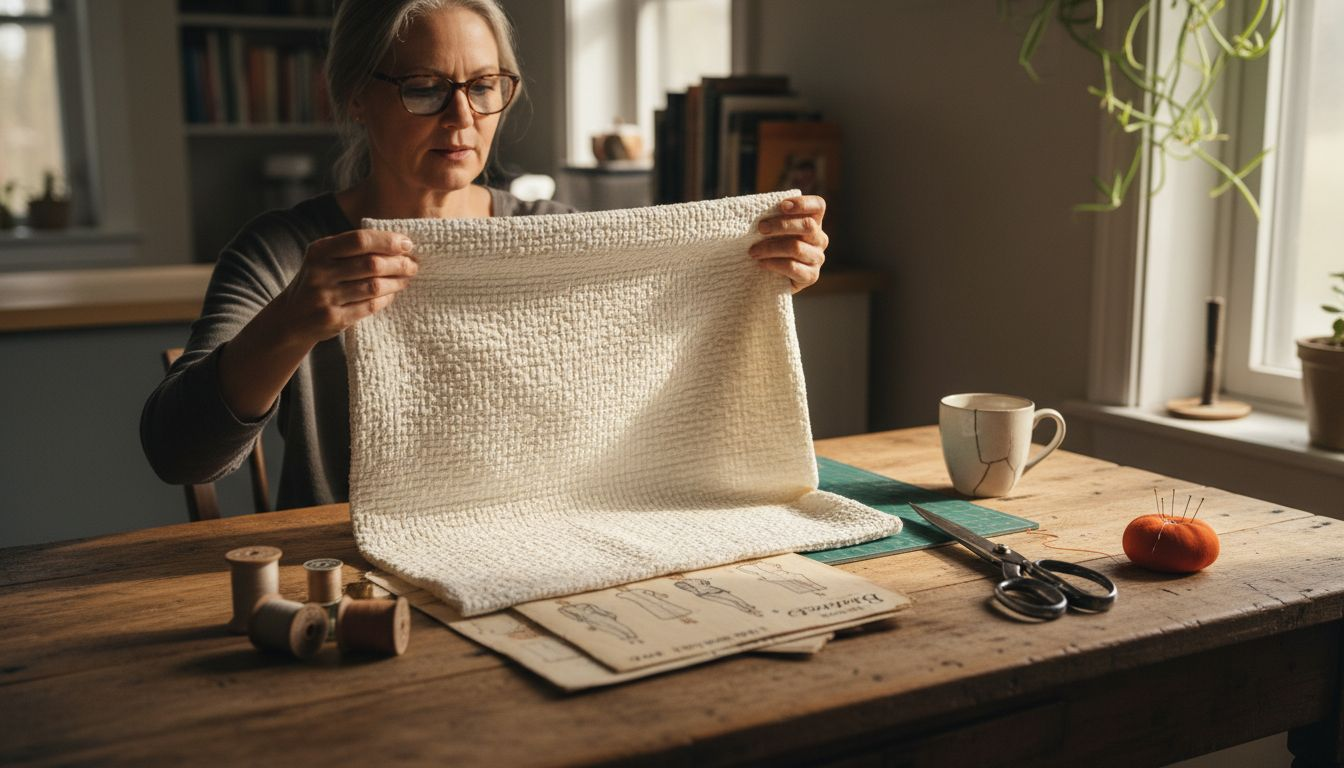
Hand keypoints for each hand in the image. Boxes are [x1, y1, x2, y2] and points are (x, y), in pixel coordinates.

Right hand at [275, 229, 418, 343]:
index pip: (360, 240)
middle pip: (371, 264)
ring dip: (397, 282)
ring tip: (406, 279)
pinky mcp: (333, 319)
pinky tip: (392, 294)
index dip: (387, 241)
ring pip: (374, 286)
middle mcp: (320, 272)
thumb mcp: (324, 259)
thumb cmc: (317, 282)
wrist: (291, 318)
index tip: (407, 244)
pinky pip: (370, 306)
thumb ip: (352, 250)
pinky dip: (386, 299)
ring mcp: (326, 297)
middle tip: (412, 265)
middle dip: (398, 263)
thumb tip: (399, 244)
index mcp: (319, 251)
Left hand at [749, 195, 827, 292]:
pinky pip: (793, 267)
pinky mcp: (811, 276)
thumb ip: (770, 217)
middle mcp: (819, 239)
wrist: (770, 277)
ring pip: (797, 247)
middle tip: (761, 228)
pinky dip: (774, 264)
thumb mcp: (772, 229)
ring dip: (771, 248)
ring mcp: (817, 258)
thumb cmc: (769, 245)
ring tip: (753, 251)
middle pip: (808, 226)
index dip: (803, 204)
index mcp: (813, 221)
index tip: (782, 205)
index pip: (818, 206)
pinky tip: (762, 263)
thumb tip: (756, 209)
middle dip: (781, 225)